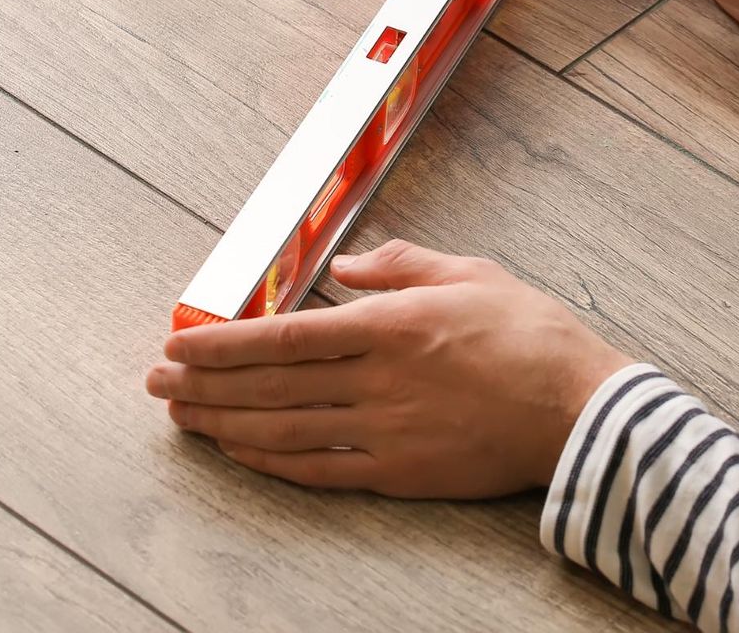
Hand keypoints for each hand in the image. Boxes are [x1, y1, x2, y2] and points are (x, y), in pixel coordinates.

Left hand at [147, 240, 634, 497]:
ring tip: (184, 418)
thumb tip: (348, 265)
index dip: (222, 345)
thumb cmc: (532, 336)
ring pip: (283, 432)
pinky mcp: (399, 473)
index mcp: (391, 325)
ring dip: (225, 425)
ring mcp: (384, 432)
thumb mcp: (470, 273)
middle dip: (204, 385)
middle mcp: (377, 381)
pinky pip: (319, 471)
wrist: (580, 409)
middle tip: (158, 384)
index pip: (283, 337)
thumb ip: (401, 265)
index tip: (178, 344)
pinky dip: (272, 463)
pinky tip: (243, 453)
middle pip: (269, 387)